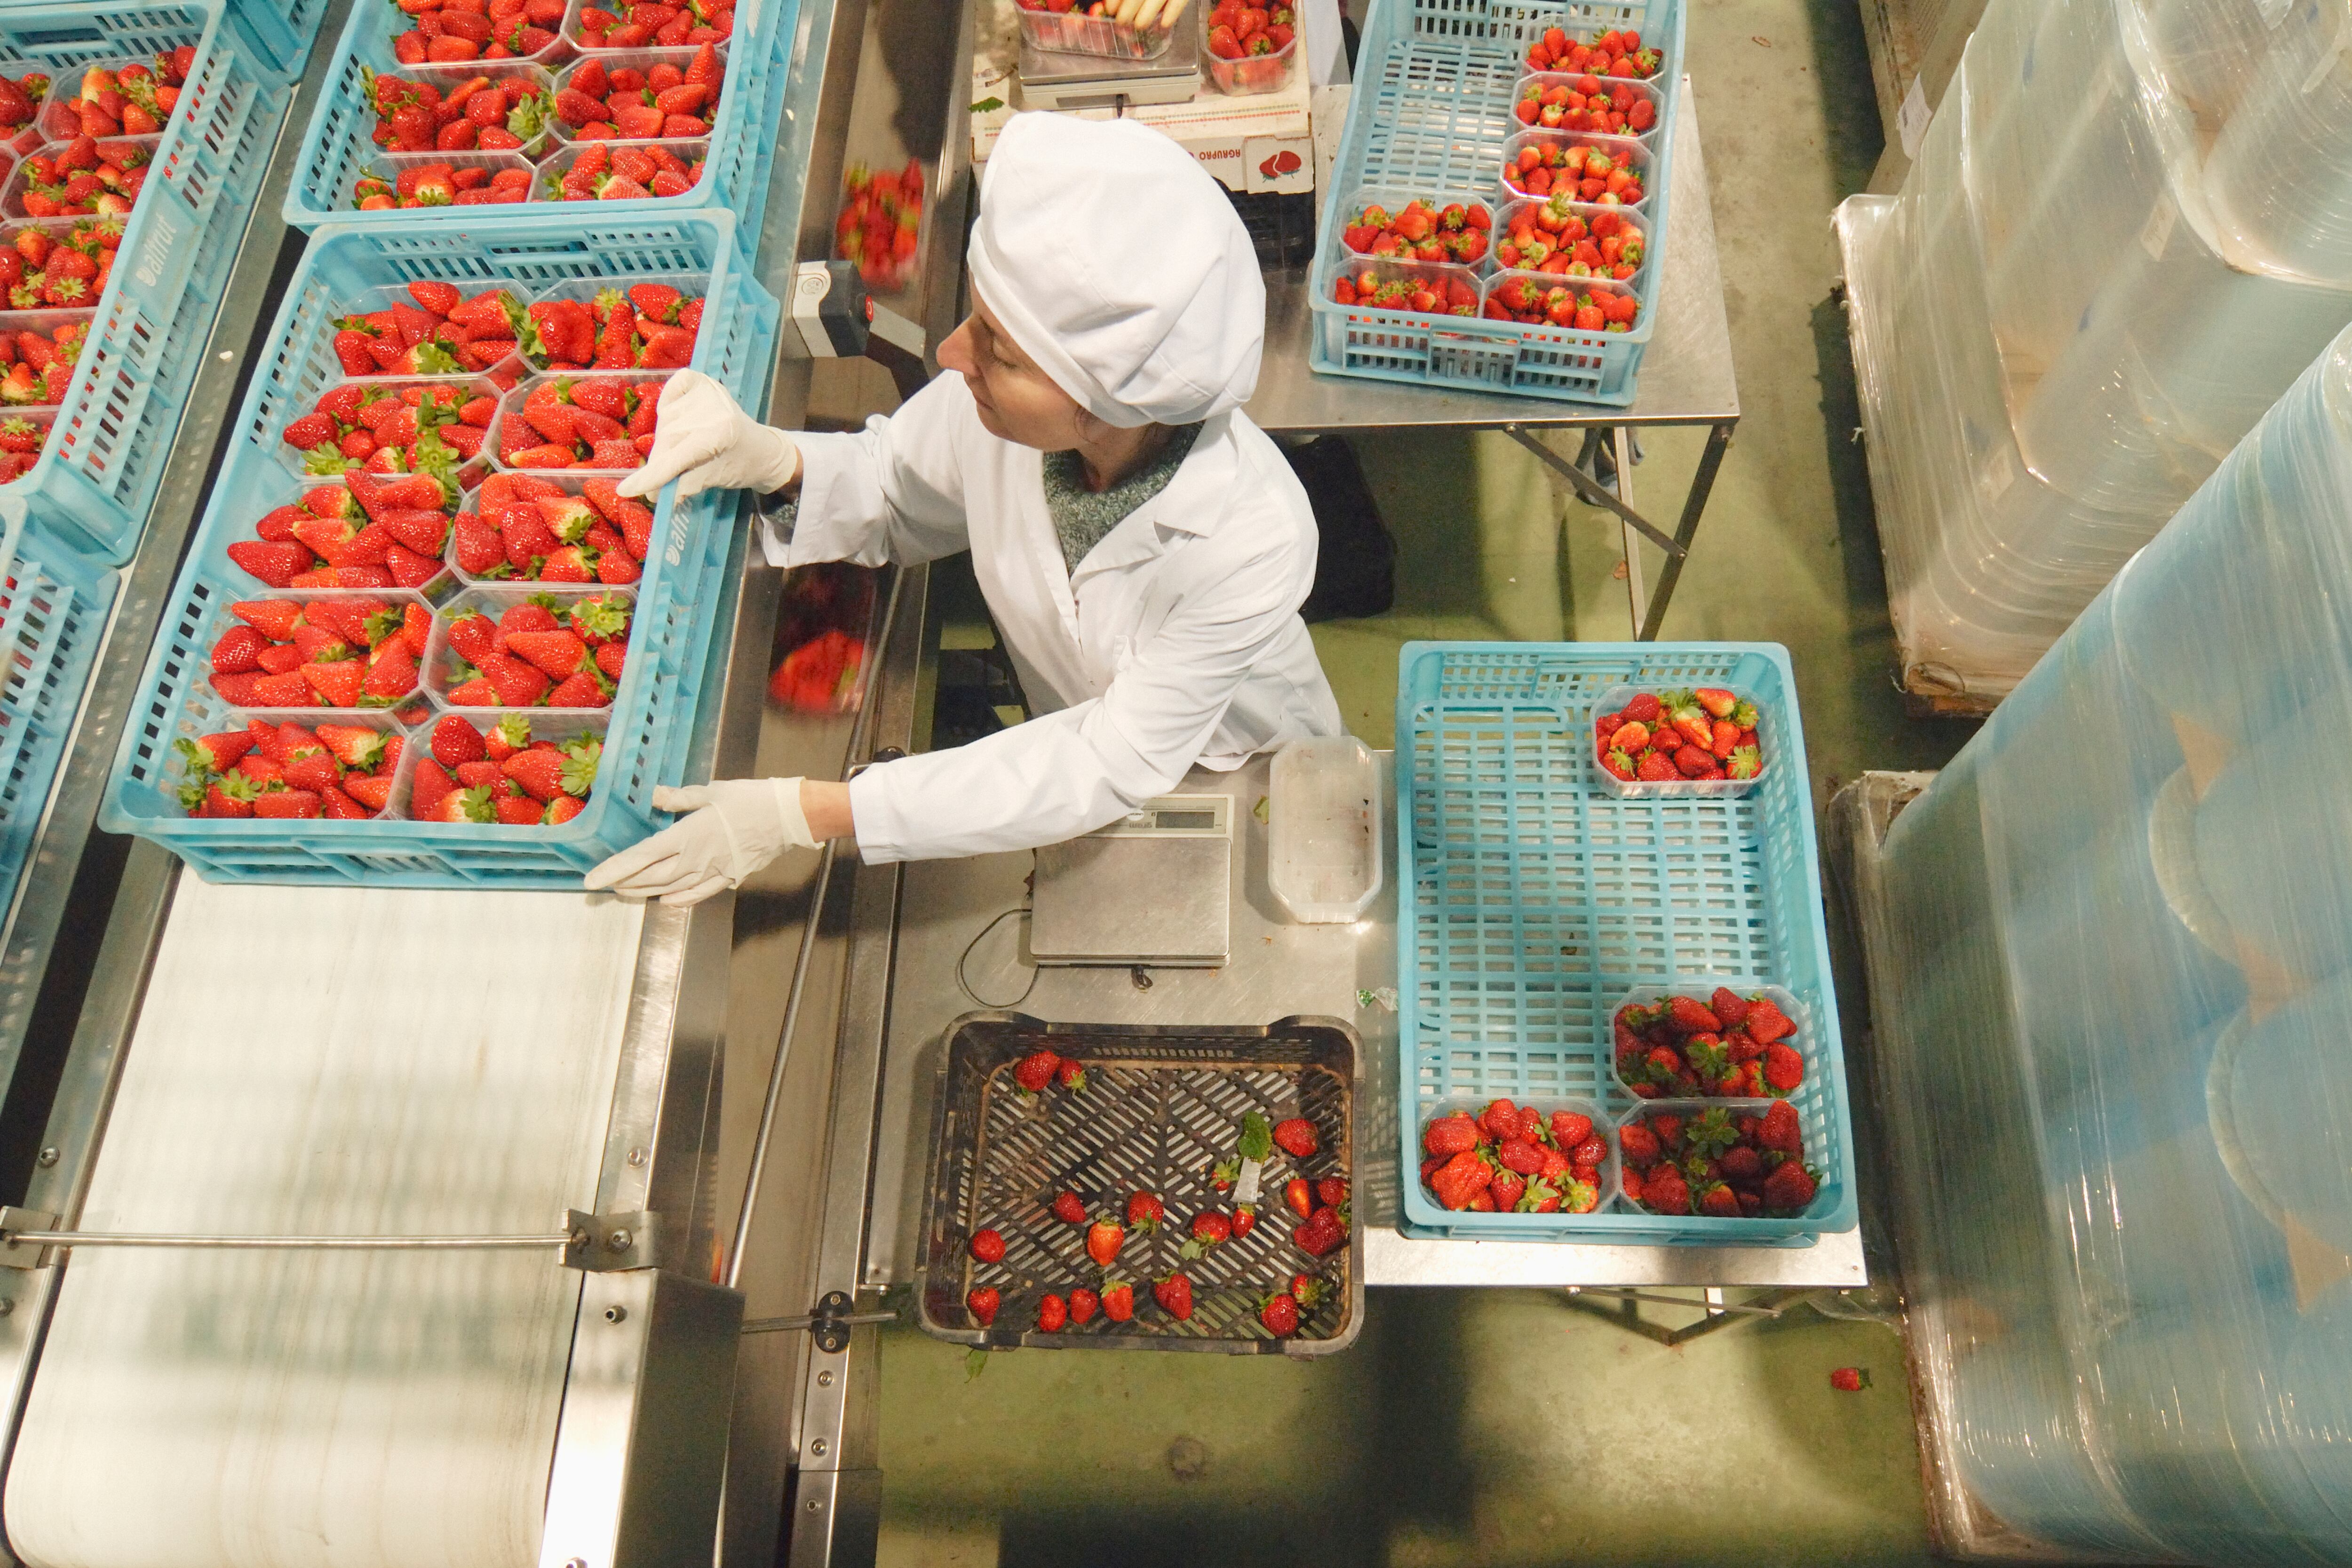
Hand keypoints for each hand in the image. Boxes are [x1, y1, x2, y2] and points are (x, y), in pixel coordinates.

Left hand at [583, 778, 816, 905]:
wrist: (789, 817)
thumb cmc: (751, 799)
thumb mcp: (712, 792)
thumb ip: (680, 799)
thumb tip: (656, 797)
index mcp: (687, 835)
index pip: (641, 856)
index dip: (614, 869)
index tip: (592, 879)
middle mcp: (695, 858)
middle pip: (651, 877)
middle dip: (625, 882)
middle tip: (605, 885)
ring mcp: (713, 871)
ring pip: (671, 888)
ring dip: (646, 892)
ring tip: (626, 893)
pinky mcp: (729, 876)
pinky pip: (700, 893)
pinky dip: (680, 900)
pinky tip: (667, 902)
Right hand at [616, 369, 801, 500]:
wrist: (763, 448)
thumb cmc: (739, 466)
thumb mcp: (713, 480)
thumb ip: (683, 485)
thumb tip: (651, 493)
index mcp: (718, 436)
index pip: (675, 458)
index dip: (650, 476)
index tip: (625, 490)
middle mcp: (711, 410)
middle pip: (667, 440)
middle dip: (659, 464)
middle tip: (659, 482)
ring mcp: (707, 393)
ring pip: (665, 421)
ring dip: (665, 441)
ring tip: (681, 450)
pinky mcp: (703, 381)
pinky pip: (672, 389)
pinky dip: (668, 403)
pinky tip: (678, 417)